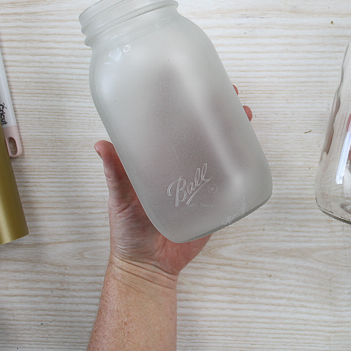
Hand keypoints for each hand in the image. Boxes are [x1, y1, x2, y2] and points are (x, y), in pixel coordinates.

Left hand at [94, 90, 252, 282]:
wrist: (150, 267)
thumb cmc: (128, 232)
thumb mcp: (119, 199)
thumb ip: (115, 174)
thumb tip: (100, 145)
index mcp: (155, 160)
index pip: (171, 125)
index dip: (183, 103)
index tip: (194, 84)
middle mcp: (177, 165)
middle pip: (199, 131)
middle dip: (215, 111)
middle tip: (229, 94)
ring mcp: (197, 181)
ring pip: (217, 149)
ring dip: (231, 131)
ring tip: (243, 115)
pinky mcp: (212, 200)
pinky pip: (228, 178)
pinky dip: (239, 162)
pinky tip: (249, 149)